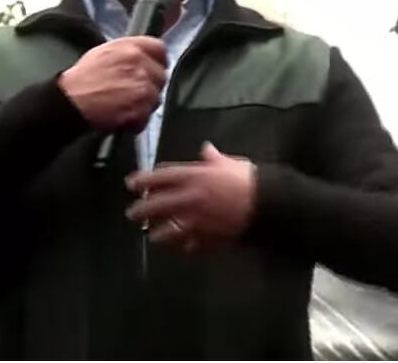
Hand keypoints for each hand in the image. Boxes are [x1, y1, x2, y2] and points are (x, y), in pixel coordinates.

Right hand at [58, 36, 166, 130]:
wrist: (70, 100)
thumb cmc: (82, 79)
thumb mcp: (103, 52)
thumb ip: (128, 51)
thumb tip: (143, 56)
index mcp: (131, 48)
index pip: (160, 50)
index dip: (157, 62)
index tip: (153, 69)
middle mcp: (139, 64)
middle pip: (161, 76)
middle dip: (150, 86)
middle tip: (132, 92)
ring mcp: (142, 86)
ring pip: (156, 98)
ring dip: (143, 105)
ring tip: (124, 105)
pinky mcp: (139, 107)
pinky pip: (147, 116)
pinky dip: (136, 121)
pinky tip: (121, 116)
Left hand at [125, 142, 256, 252]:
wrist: (266, 205)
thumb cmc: (247, 179)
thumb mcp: (229, 162)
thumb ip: (213, 157)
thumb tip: (206, 149)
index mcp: (192, 177)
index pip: (160, 177)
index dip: (142, 180)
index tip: (131, 184)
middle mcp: (188, 199)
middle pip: (156, 206)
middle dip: (140, 211)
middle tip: (132, 214)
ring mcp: (196, 222)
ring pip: (168, 232)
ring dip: (158, 234)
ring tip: (152, 236)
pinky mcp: (207, 239)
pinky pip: (190, 246)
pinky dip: (185, 247)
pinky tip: (183, 247)